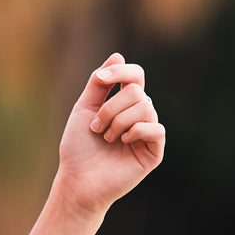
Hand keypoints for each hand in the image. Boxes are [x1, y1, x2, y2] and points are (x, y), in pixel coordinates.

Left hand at [55, 52, 165, 215]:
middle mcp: (139, 116)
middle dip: (110, 107)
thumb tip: (118, 55)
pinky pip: (156, 128)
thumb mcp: (83, 108)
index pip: (135, 76)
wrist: (77, 180)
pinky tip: (122, 142)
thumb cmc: (78, 147)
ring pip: (146, 107)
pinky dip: (135, 130)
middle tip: (96, 127)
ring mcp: (148, 133)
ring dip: (118, 121)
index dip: (120, 72)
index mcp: (123, 103)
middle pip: (138, 92)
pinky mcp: (154, 152)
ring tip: (105, 138)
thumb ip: (99, 84)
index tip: (101, 81)